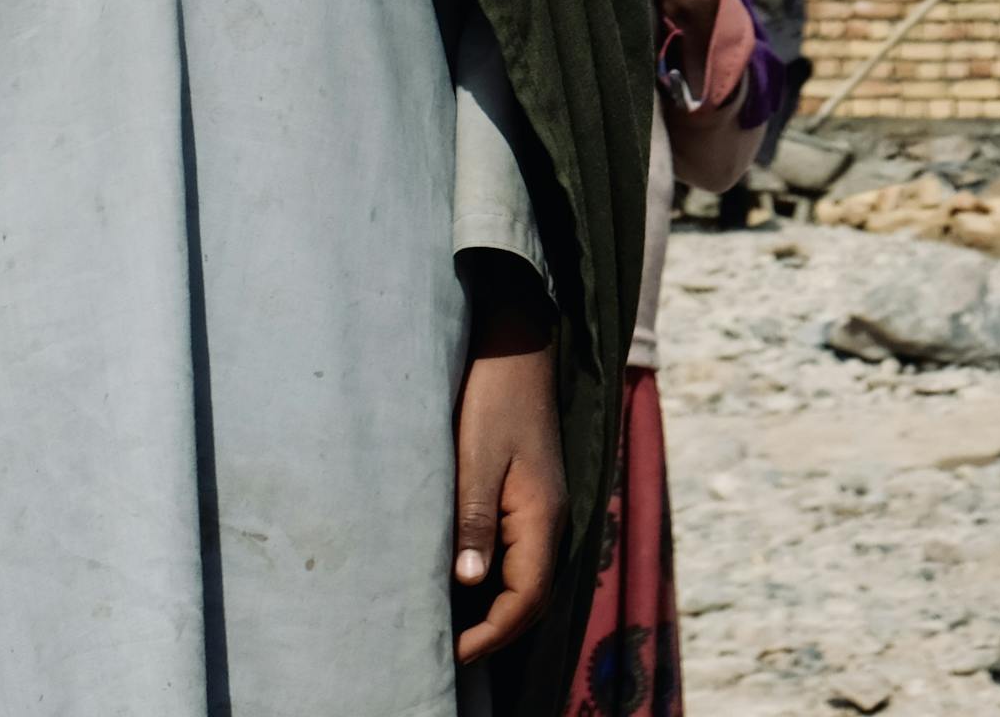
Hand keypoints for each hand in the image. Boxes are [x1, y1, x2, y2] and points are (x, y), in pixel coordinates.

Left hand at [451, 314, 563, 662]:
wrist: (517, 345)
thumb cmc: (493, 396)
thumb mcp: (475, 457)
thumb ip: (474, 521)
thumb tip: (469, 583)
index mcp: (542, 513)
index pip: (528, 596)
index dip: (493, 633)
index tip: (452, 655)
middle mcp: (552, 518)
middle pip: (535, 597)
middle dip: (497, 632)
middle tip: (447, 653)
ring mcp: (545, 508)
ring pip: (529, 579)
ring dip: (498, 610)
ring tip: (452, 628)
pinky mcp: (532, 498)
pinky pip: (522, 556)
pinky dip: (498, 583)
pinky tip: (464, 585)